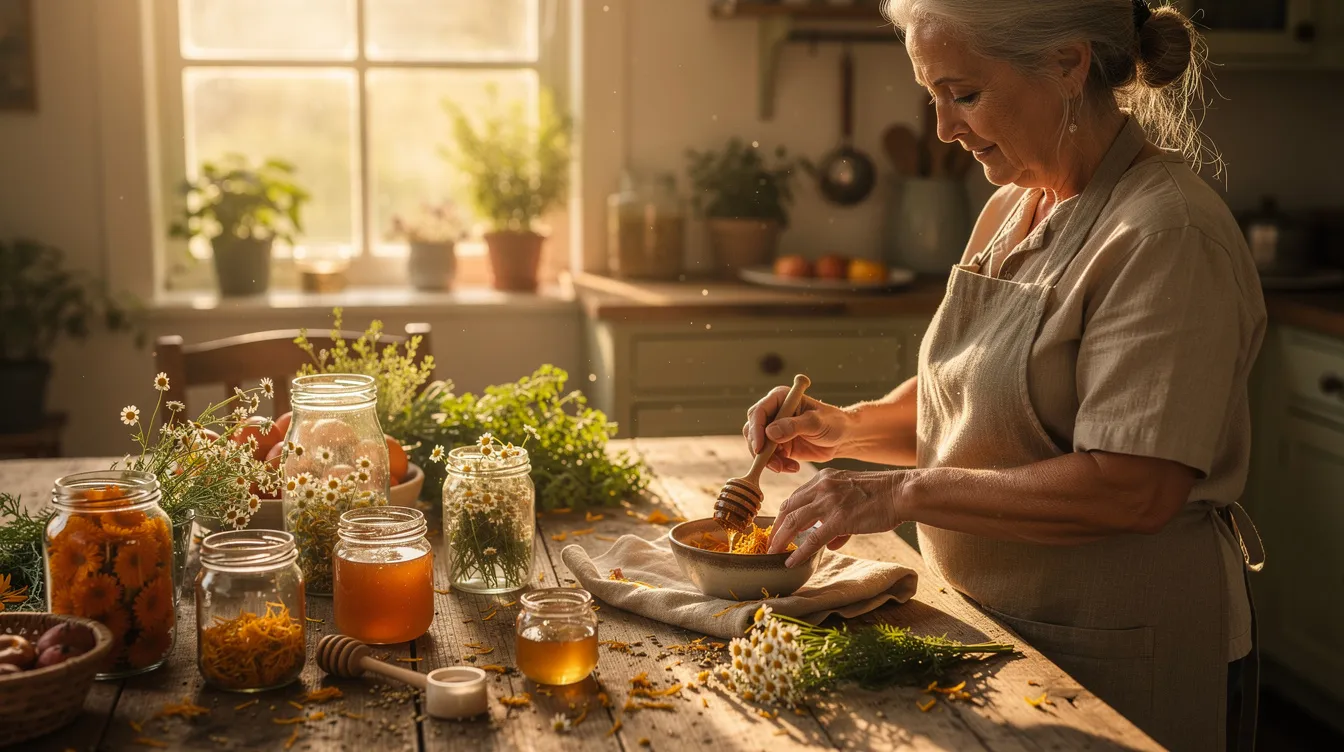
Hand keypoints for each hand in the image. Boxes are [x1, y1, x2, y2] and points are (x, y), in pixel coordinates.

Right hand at [743, 389, 849, 472]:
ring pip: (758, 447)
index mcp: (780, 398)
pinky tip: (793, 467)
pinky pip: (769, 458)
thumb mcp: (816, 423)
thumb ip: (794, 426)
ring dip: (769, 460)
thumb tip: (770, 433)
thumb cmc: (833, 422)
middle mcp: (773, 413)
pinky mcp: (778, 446)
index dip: (756, 430)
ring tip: (787, 467)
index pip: (758, 412)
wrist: (842, 438)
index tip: (760, 448)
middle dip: (760, 449)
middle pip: (752, 430)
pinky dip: (778, 465)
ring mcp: (774, 430)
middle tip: (774, 463)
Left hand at [768, 469, 903, 566]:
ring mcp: (829, 502)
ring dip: (781, 539)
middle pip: (788, 507)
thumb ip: (837, 519)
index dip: (784, 514)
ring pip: (794, 522)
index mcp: (823, 479)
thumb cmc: (881, 496)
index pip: (796, 497)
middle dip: (776, 527)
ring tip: (773, 552)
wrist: (900, 492)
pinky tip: (791, 561)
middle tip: (770, 542)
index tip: (779, 528)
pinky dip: (799, 551)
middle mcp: (821, 487)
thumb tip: (829, 544)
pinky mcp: (839, 518)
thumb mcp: (852, 497)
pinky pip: (813, 538)